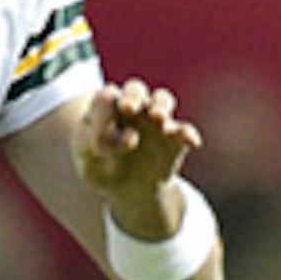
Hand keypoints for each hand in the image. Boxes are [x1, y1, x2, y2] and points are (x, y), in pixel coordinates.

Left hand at [75, 78, 201, 212]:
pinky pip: (185, 131)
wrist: (128, 190)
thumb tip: (121, 133)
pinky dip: (188, 134)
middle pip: (135, 89)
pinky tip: (190, 141)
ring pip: (162, 100)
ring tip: (158, 117)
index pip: (104, 99)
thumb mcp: (90, 164)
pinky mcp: (175, 139)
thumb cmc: (102, 170)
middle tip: (128, 107)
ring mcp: (155, 121)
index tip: (99, 135)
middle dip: (132, 95)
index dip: (103, 110)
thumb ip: (98, 147)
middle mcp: (133, 108)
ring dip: (161, 105)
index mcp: (106, 110)